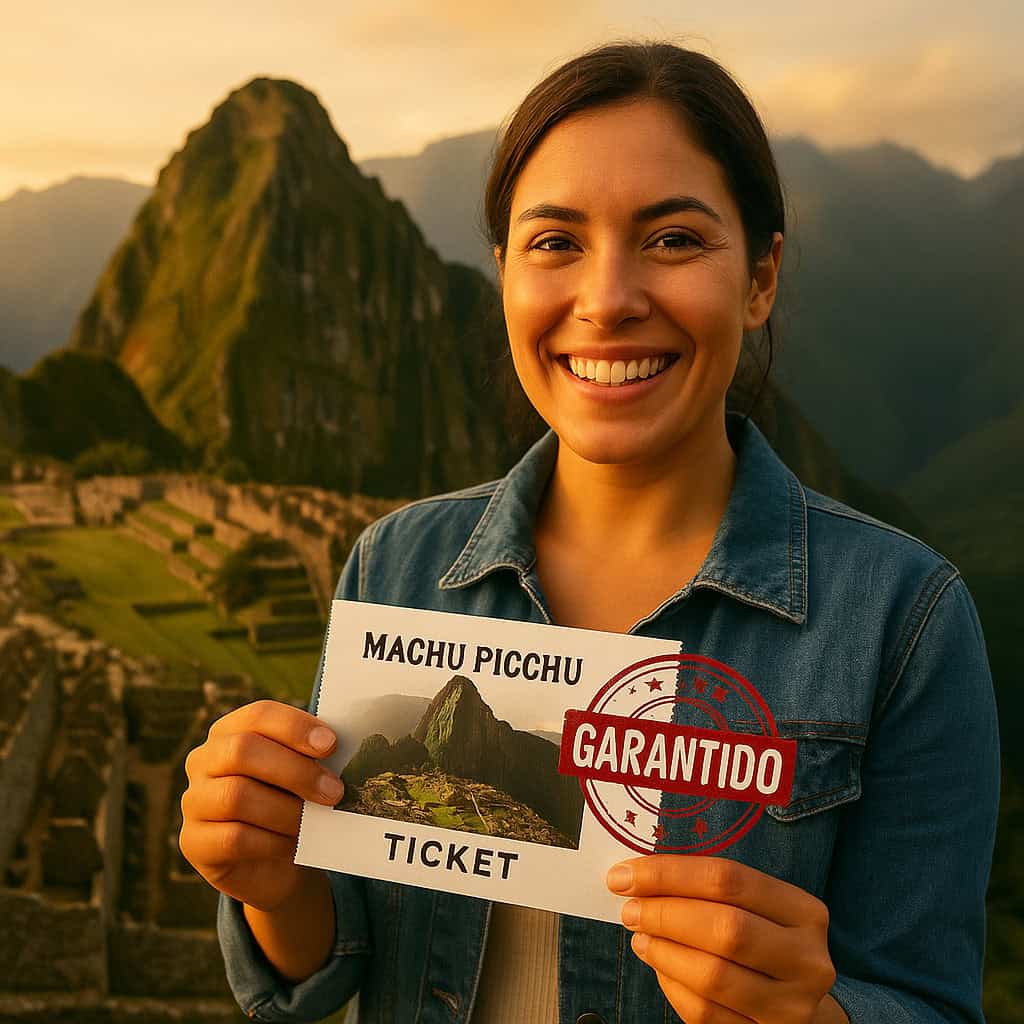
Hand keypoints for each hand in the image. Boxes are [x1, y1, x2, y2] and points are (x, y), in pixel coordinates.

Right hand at [179, 699, 344, 912]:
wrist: (274, 864)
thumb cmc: (291, 803)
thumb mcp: (301, 773)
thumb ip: (313, 755)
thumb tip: (339, 744)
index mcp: (231, 731)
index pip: (258, 714)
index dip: (295, 726)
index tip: (331, 744)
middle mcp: (204, 760)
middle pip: (243, 750)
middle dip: (296, 770)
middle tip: (334, 792)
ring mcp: (194, 801)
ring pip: (237, 796)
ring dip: (287, 810)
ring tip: (316, 823)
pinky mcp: (194, 842)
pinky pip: (233, 838)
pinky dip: (272, 842)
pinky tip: (294, 845)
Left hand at [607, 855, 842, 1022]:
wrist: (801, 1001)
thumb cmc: (766, 941)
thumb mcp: (756, 908)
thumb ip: (711, 891)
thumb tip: (638, 877)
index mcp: (804, 912)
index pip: (728, 879)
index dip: (669, 874)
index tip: (626, 874)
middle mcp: (806, 959)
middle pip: (724, 927)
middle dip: (665, 914)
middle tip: (630, 909)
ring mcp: (792, 1006)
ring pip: (713, 975)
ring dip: (663, 952)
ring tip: (640, 937)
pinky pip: (706, 1013)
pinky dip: (672, 986)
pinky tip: (660, 967)